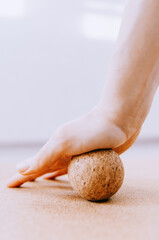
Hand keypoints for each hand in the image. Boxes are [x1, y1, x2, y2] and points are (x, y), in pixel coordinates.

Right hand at [7, 105, 139, 186]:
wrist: (119, 120)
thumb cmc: (92, 130)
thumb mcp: (65, 143)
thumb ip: (44, 156)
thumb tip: (21, 168)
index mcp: (55, 148)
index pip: (33, 166)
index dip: (20, 176)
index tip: (8, 185)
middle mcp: (65, 151)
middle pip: (44, 167)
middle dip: (32, 176)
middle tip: (20, 184)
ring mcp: (78, 154)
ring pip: (60, 168)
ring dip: (49, 175)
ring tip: (40, 182)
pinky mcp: (93, 157)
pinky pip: (78, 170)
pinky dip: (69, 175)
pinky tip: (68, 178)